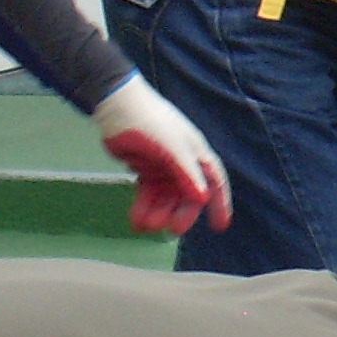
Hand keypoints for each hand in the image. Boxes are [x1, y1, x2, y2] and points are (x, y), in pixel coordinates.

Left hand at [92, 75, 232, 233]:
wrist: (116, 106)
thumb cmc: (150, 121)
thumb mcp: (172, 147)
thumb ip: (186, 173)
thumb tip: (203, 199)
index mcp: (196, 153)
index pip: (214, 181)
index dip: (220, 204)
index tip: (220, 226)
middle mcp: (183, 162)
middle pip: (187, 195)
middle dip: (180, 214)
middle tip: (171, 230)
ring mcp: (163, 166)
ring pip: (165, 197)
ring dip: (158, 213)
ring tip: (145, 227)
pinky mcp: (144, 169)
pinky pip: (147, 194)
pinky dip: (143, 207)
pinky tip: (136, 220)